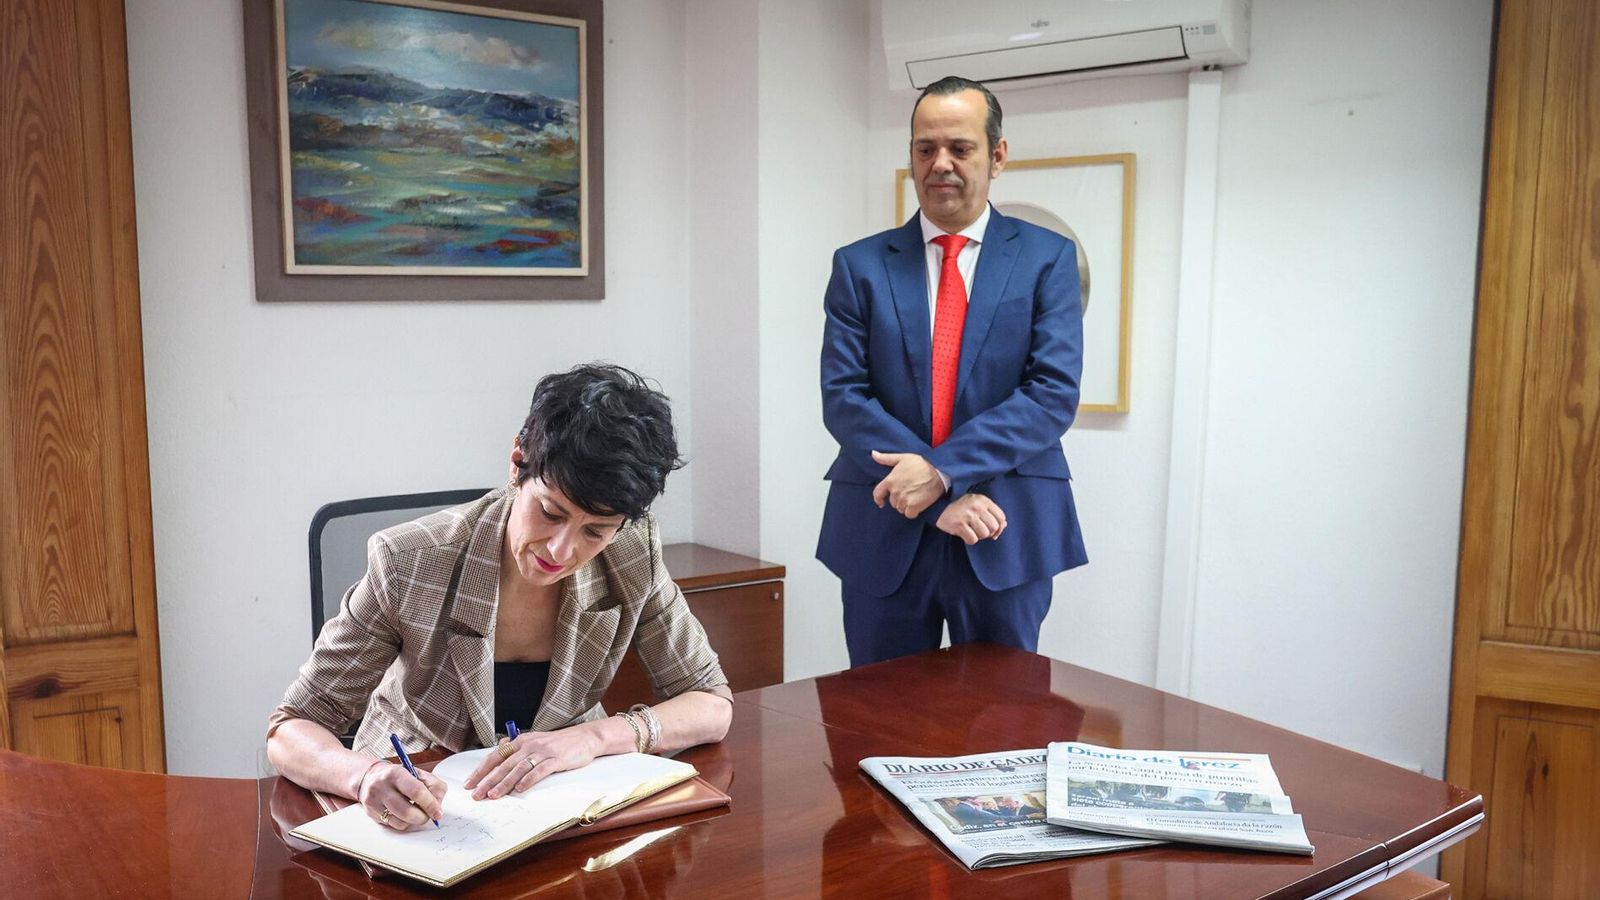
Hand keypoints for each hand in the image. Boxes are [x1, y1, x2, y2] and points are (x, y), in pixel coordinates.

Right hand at [358, 760, 445, 830]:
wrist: (371, 777)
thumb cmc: (399, 777)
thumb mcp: (418, 774)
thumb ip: (434, 787)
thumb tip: (437, 807)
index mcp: (396, 773)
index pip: (417, 792)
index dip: (430, 804)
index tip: (438, 812)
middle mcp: (381, 787)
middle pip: (407, 812)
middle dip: (423, 817)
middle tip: (428, 815)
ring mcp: (373, 801)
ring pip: (400, 823)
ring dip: (413, 822)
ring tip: (416, 813)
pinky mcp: (371, 813)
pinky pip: (392, 826)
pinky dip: (403, 823)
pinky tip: (403, 814)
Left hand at [463, 727, 603, 799]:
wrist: (585, 738)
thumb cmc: (559, 743)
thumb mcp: (535, 741)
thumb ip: (518, 748)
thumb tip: (499, 753)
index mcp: (521, 741)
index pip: (495, 756)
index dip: (481, 770)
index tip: (469, 783)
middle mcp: (528, 744)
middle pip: (503, 765)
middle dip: (488, 781)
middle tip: (476, 795)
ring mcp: (542, 751)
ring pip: (518, 769)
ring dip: (504, 783)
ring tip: (493, 796)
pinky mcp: (556, 759)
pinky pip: (539, 771)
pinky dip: (528, 780)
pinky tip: (520, 790)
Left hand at [870, 451, 945, 518]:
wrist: (939, 473)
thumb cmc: (922, 464)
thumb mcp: (903, 458)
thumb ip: (886, 458)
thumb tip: (873, 454)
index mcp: (890, 480)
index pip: (877, 494)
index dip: (878, 499)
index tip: (881, 503)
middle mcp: (895, 492)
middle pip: (892, 502)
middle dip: (899, 499)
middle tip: (910, 492)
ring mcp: (904, 500)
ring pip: (900, 508)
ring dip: (906, 505)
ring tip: (915, 497)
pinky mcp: (913, 507)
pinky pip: (909, 514)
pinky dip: (913, 512)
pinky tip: (919, 504)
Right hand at [935, 494, 1007, 544]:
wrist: (939, 507)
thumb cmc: (961, 508)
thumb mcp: (977, 505)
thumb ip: (991, 514)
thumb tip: (1004, 525)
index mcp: (983, 500)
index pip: (1001, 517)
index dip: (1000, 527)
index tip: (994, 532)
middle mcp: (977, 506)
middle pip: (993, 527)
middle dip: (988, 532)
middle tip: (978, 530)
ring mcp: (968, 515)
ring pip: (984, 534)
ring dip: (977, 536)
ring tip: (970, 530)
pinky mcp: (959, 524)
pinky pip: (972, 539)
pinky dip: (969, 539)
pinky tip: (963, 533)